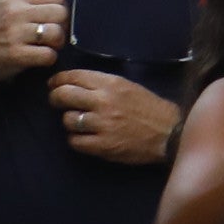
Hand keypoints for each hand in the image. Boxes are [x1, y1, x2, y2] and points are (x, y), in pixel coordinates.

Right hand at [0, 0, 68, 86]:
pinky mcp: (16, 54)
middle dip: (61, 26)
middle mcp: (16, 12)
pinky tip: (40, 57)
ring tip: (47, 45)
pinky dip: (49, 58)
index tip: (52, 19)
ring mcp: (15, 33)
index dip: (60, 9)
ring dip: (56, 44)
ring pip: (56, 34)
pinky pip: (48, 55)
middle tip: (52, 34)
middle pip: (60, 14)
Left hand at [49, 67, 179, 165]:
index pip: (73, 77)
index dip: (58, 80)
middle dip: (55, 98)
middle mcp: (103, 102)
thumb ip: (102, 84)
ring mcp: (102, 125)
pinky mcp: (103, 146)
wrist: (169, 133)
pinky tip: (84, 137)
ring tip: (78, 122)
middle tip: (56, 101)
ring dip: (69, 121)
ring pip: (68, 120)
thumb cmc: (149, 107)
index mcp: (110, 83)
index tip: (53, 84)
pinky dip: (76, 139)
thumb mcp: (127, 86)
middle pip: (64, 96)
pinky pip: (75, 141)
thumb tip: (74, 84)